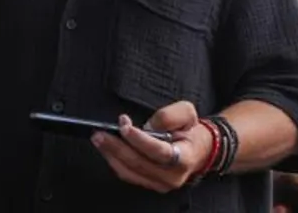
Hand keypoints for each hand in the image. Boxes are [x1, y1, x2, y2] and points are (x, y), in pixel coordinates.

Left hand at [92, 102, 211, 193]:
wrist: (198, 149)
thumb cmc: (190, 130)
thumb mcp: (186, 112)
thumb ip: (168, 115)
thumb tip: (148, 126)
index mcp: (185, 157)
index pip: (159, 151)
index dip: (140, 140)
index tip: (124, 126)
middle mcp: (173, 175)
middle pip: (140, 163)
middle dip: (117, 147)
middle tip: (100, 133)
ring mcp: (161, 183)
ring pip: (130, 172)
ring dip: (111, 155)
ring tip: (99, 139)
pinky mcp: (150, 184)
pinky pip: (128, 175)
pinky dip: (115, 162)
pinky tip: (106, 149)